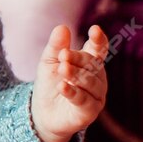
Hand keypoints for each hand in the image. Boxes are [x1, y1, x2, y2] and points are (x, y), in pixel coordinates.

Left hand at [31, 25, 108, 141]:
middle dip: (77, 58)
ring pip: (89, 81)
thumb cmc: (49, 85)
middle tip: (63, 55)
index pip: (99, 49)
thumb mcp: (48, 62)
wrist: (43, 114)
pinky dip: (72, 92)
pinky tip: (63, 87)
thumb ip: (56, 46)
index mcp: (90, 64)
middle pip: (91, 64)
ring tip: (62, 69)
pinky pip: (83, 100)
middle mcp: (98, 78)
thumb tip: (62, 27)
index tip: (95, 30)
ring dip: (75, 74)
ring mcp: (96, 95)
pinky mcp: (89, 111)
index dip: (99, 40)